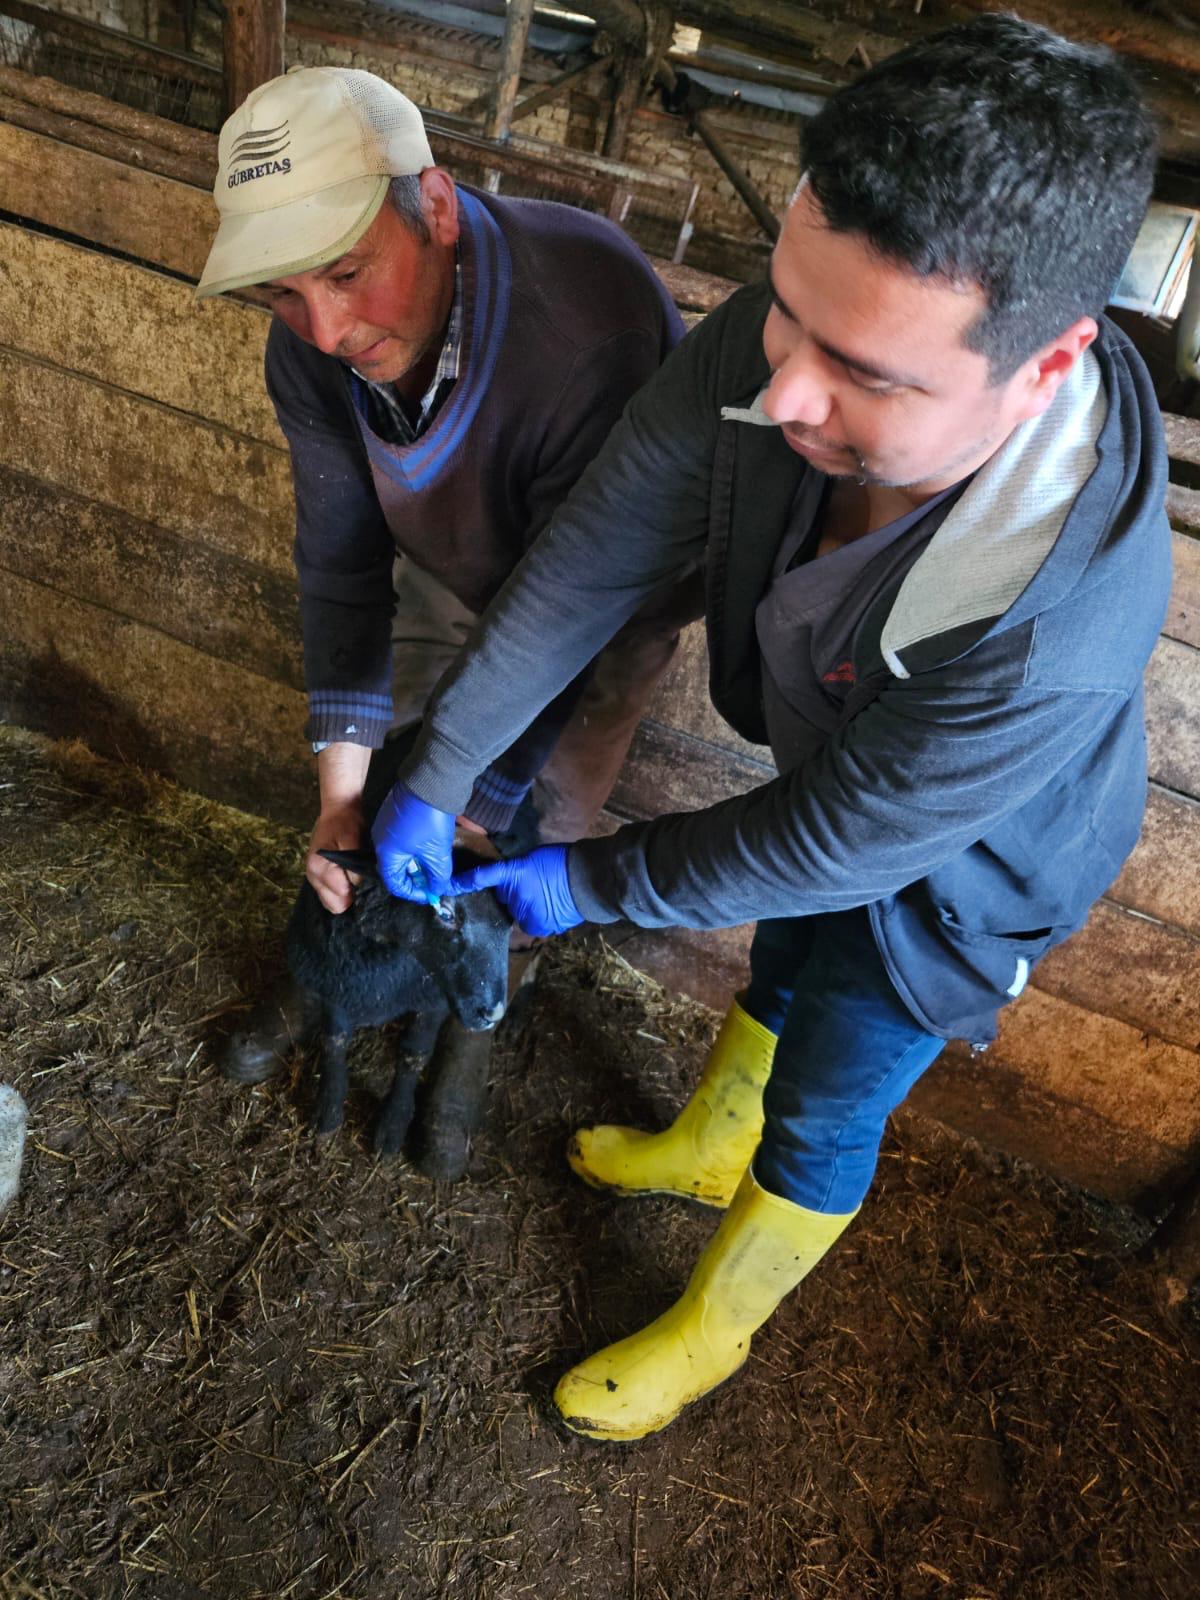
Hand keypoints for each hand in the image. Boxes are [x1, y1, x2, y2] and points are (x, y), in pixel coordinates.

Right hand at [306, 804, 366, 914]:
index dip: (356, 888)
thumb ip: (352, 863)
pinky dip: (343, 892)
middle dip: (350, 896)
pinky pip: (332, 896)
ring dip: (346, 895)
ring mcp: (315, 879)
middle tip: (362, 880)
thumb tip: (357, 884)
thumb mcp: (350, 838)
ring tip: (356, 878)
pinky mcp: (320, 879)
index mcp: (318, 867)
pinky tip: (351, 879)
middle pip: (334, 904)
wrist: (338, 810)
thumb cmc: (345, 822)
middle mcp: (313, 876)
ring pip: (333, 902)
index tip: (364, 877)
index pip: (340, 893)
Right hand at [370, 783, 455, 900]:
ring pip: (401, 852)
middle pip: (397, 868)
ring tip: (436, 862)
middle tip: (435, 878)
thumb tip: (438, 888)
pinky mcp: (395, 812)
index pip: (395, 883)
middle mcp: (381, 839)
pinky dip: (416, 846)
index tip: (431, 893)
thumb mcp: (437, 852)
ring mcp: (386, 824)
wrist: (431, 779)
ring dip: (418, 860)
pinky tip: (431, 844)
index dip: (414, 892)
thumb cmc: (429, 818)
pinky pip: (403, 838)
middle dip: (417, 876)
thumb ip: (437, 875)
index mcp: (386, 852)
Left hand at [449, 845, 582, 937]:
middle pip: (503, 899)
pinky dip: (540, 916)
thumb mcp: (533, 859)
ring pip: (518, 913)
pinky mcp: (539, 927)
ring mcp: (526, 915)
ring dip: (527, 907)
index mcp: (512, 875)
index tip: (445, 889)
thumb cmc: (563, 861)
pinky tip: (554, 906)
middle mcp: (515, 898)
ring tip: (548, 895)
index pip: (482, 878)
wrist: (590, 879)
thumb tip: (508, 883)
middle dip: (512, 895)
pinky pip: (532, 923)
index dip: (463, 884)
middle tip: (533, 885)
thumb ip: (515, 872)